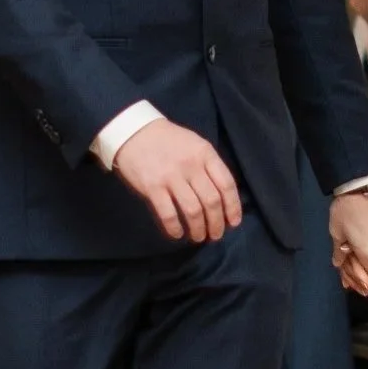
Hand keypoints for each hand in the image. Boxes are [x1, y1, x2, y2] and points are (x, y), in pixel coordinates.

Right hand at [111, 115, 241, 243]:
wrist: (134, 131)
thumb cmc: (168, 140)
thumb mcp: (195, 144)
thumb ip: (209, 165)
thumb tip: (223, 197)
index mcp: (205, 153)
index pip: (226, 184)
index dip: (233, 207)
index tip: (233, 222)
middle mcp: (191, 165)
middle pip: (212, 201)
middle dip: (217, 223)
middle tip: (215, 235)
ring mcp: (171, 176)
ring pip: (193, 211)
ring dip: (198, 229)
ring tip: (198, 237)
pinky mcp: (152, 187)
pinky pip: (168, 214)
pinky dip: (175, 228)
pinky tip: (177, 234)